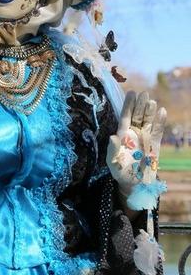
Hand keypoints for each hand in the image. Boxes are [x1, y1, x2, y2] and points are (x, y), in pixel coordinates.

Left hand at [106, 91, 166, 209]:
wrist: (133, 182)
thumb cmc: (119, 170)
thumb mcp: (112, 161)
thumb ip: (112, 149)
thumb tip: (112, 137)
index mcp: (122, 134)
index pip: (125, 116)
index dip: (128, 105)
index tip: (131, 93)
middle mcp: (134, 133)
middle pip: (137, 115)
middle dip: (140, 104)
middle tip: (144, 93)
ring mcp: (145, 137)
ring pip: (148, 121)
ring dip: (150, 111)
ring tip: (152, 101)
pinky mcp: (155, 144)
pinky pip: (158, 131)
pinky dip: (160, 122)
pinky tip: (162, 112)